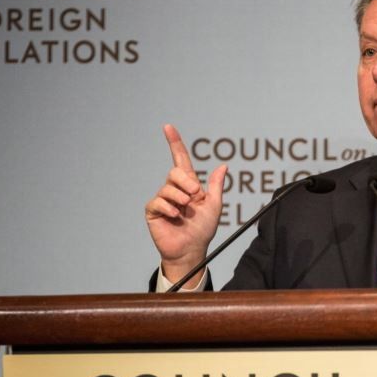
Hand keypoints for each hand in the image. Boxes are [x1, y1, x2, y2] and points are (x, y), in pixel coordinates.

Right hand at [145, 124, 226, 284]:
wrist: (191, 249)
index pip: (180, 160)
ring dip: (180, 198)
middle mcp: (174, 190)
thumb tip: (223, 166)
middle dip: (186, 182)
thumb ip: (216, 186)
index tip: (168, 127)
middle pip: (175, 172)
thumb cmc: (203, 230)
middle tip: (195, 196)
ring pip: (168, 187)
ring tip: (185, 211)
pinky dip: (169, 208)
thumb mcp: (214, 206)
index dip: (175, 143)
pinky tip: (176, 216)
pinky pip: (158, 201)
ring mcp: (162, 200)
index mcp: (189, 185)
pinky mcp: (153, 211)